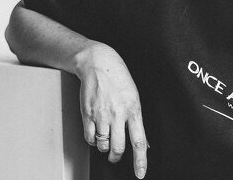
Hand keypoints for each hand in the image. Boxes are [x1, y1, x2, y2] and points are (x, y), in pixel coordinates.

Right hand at [75, 43, 148, 178]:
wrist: (99, 65)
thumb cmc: (119, 80)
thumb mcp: (134, 98)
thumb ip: (137, 121)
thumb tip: (145, 143)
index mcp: (134, 110)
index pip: (139, 142)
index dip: (140, 161)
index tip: (140, 174)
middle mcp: (118, 115)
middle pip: (119, 147)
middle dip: (117, 156)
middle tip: (116, 156)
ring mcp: (102, 115)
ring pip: (103, 145)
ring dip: (105, 148)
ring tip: (106, 139)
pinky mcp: (87, 115)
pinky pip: (90, 138)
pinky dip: (93, 141)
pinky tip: (96, 133)